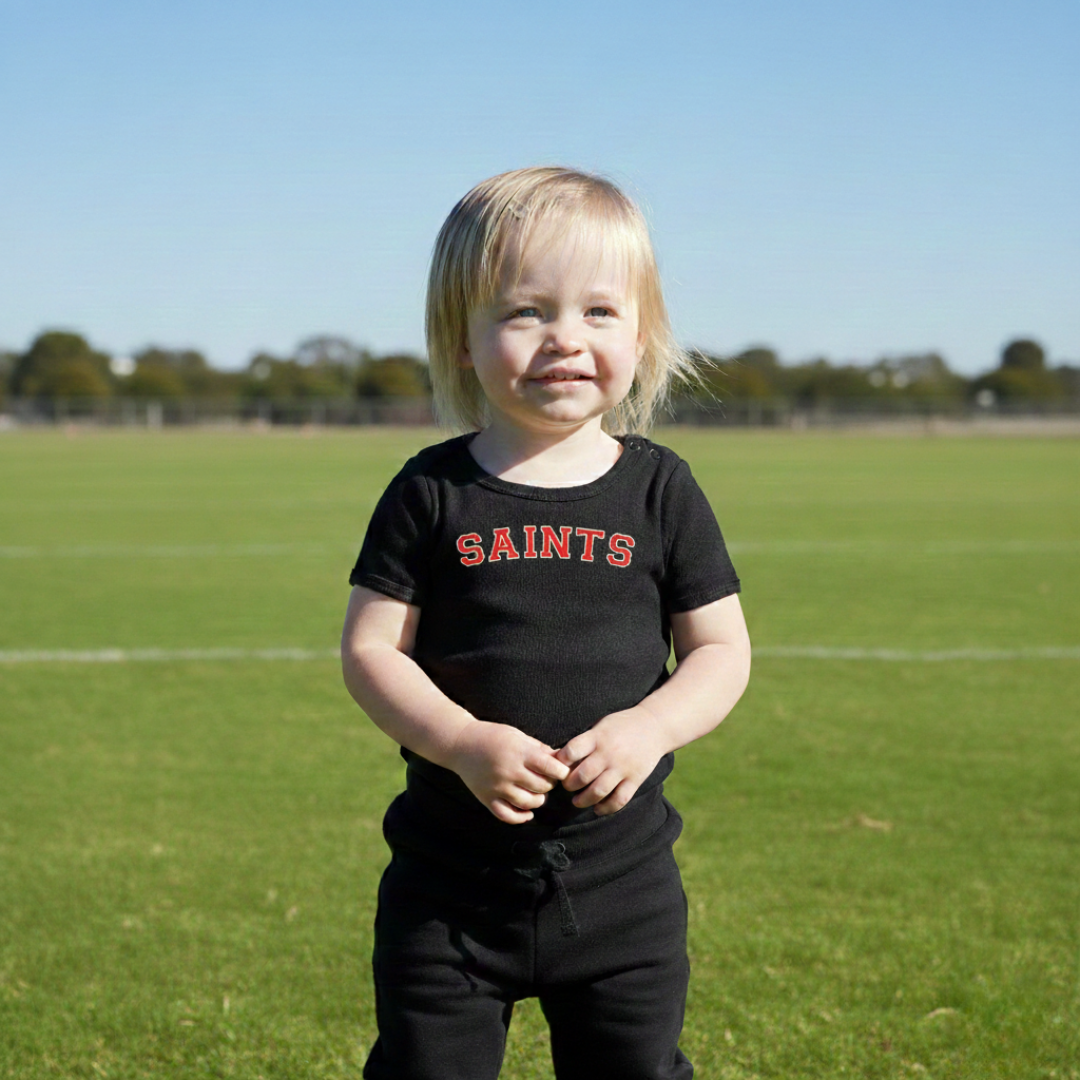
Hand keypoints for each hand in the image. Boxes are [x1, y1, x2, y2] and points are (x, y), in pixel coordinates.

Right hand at [447, 720, 570, 824]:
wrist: (460, 743)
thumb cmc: (492, 736)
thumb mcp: (517, 735)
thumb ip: (539, 748)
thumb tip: (561, 759)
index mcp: (518, 753)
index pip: (550, 767)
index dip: (561, 771)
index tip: (562, 771)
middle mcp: (508, 771)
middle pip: (541, 787)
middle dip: (549, 785)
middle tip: (547, 780)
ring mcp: (497, 787)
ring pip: (528, 803)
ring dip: (538, 801)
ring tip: (537, 793)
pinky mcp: (487, 798)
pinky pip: (507, 816)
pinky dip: (521, 818)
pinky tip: (527, 812)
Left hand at [556, 707, 667, 814]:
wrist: (655, 726)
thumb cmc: (621, 725)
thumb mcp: (601, 726)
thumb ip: (585, 741)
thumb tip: (560, 759)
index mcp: (598, 737)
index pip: (572, 751)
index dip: (560, 762)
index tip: (557, 767)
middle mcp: (609, 753)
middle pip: (582, 776)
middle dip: (569, 785)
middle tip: (567, 786)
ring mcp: (623, 768)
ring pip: (598, 791)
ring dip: (583, 800)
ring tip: (577, 801)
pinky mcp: (635, 779)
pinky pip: (619, 800)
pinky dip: (606, 808)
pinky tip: (597, 808)